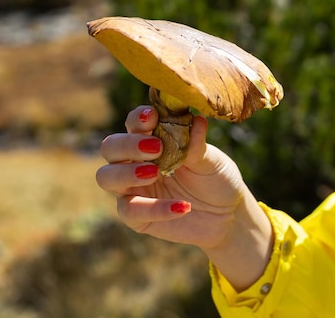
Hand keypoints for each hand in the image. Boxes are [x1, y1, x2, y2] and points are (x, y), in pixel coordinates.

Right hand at [96, 105, 244, 248]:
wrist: (228, 213)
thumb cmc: (215, 179)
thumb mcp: (212, 161)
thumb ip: (197, 145)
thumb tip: (196, 121)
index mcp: (151, 140)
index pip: (133, 123)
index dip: (138, 118)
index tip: (152, 116)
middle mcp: (135, 162)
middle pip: (110, 148)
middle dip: (127, 145)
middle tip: (155, 147)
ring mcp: (133, 189)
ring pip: (106, 177)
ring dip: (126, 173)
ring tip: (154, 172)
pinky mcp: (137, 217)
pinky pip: (131, 211)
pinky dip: (155, 208)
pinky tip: (183, 207)